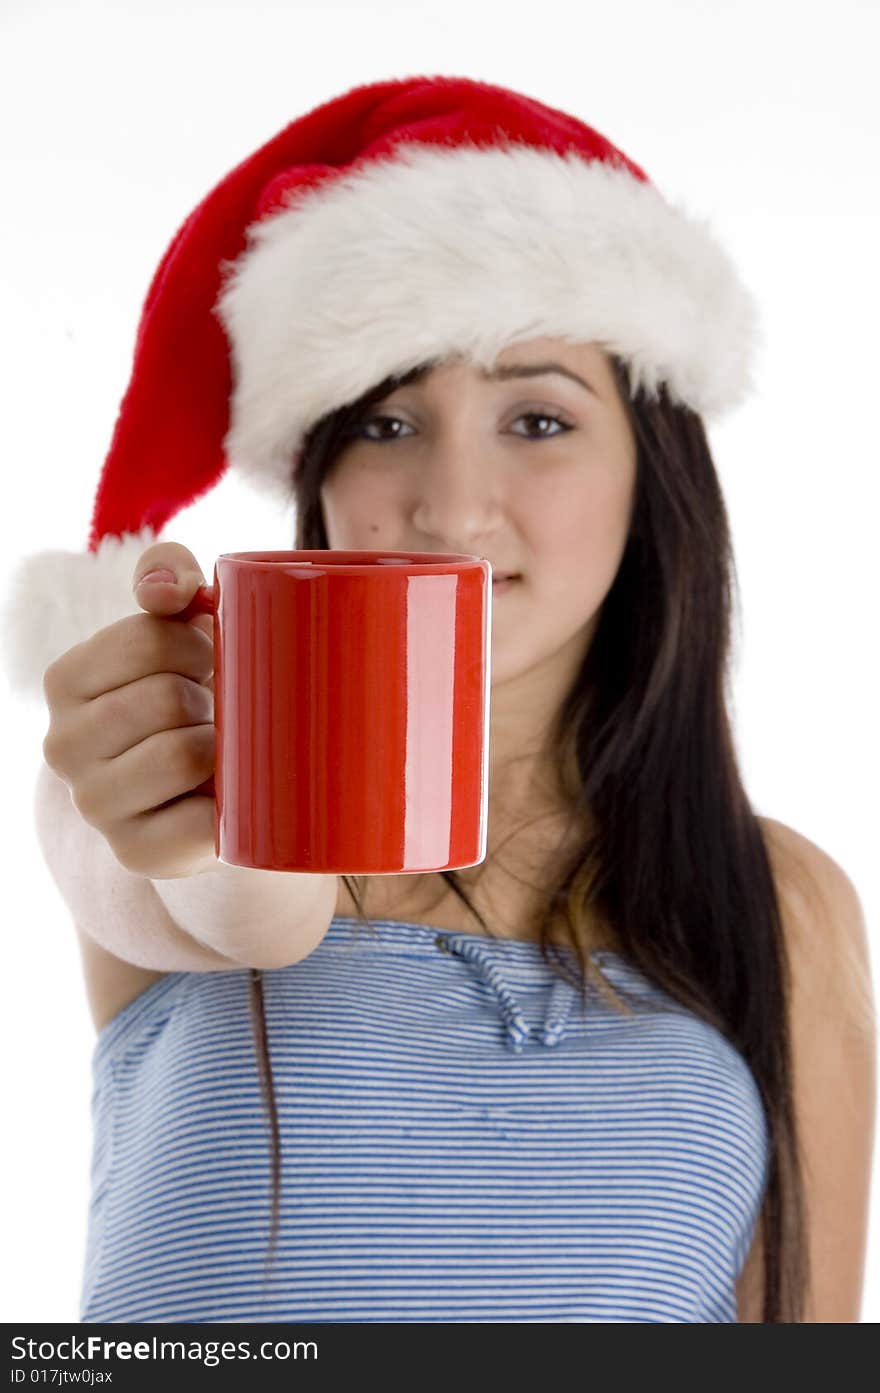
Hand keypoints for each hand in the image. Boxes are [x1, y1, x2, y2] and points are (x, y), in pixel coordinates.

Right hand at [40, 541, 217, 878]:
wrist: (210, 784)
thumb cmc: (193, 689)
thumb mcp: (179, 624)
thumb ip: (169, 577)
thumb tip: (168, 591)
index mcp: (67, 681)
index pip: (147, 637)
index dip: (200, 644)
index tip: (211, 660)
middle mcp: (64, 746)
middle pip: (167, 697)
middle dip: (213, 697)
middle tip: (220, 710)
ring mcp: (95, 805)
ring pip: (184, 754)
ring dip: (224, 747)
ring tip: (222, 748)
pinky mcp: (135, 853)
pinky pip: (199, 822)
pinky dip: (228, 806)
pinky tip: (227, 797)